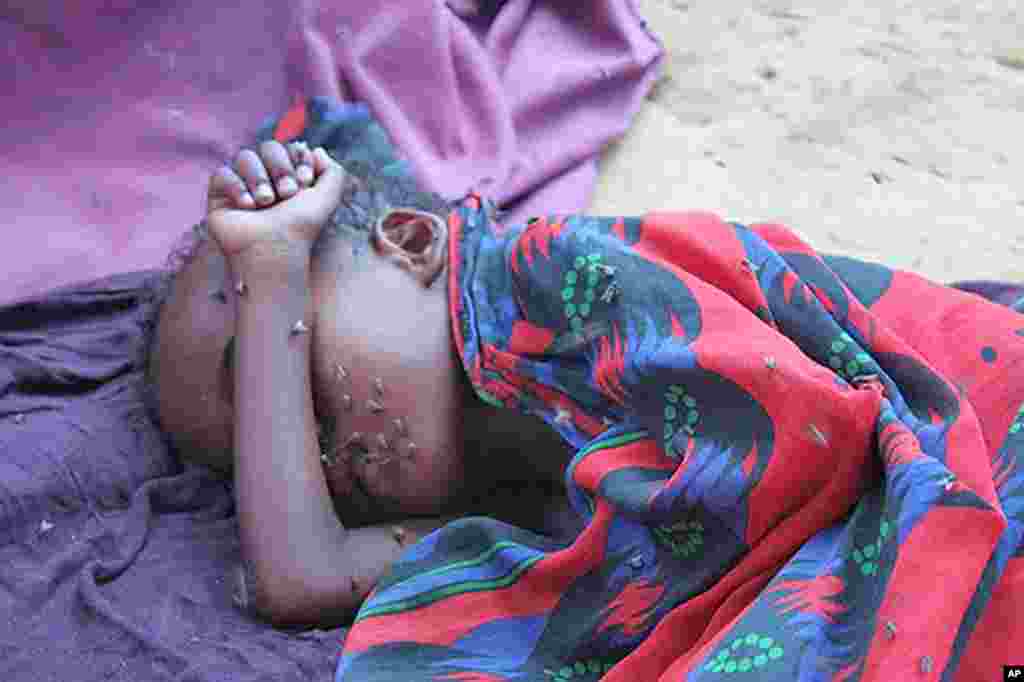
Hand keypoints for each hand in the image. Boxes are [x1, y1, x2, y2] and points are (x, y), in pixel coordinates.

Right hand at [205, 140, 351, 264]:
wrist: (276, 249)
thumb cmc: (301, 227)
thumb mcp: (328, 198)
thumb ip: (334, 172)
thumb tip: (316, 150)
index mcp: (289, 177)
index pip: (289, 147)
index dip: (297, 159)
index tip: (305, 181)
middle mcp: (265, 179)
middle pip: (268, 147)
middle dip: (281, 168)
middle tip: (287, 194)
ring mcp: (241, 185)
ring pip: (245, 156)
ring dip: (259, 178)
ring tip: (266, 202)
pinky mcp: (219, 195)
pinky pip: (222, 173)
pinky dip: (236, 186)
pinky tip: (246, 206)